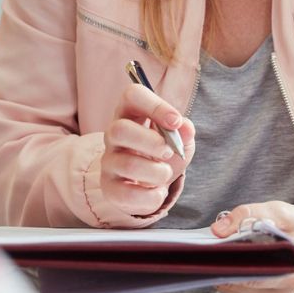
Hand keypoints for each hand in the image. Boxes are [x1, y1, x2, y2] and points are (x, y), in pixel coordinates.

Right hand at [100, 84, 194, 216]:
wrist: (151, 184)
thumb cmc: (163, 153)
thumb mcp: (179, 137)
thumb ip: (184, 130)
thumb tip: (185, 128)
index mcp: (130, 113)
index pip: (132, 96)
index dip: (156, 106)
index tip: (176, 121)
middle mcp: (113, 134)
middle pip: (120, 129)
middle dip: (151, 141)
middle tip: (169, 150)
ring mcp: (109, 161)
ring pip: (128, 164)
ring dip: (157, 172)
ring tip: (165, 173)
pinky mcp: (110, 188)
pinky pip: (127, 194)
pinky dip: (151, 196)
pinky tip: (157, 191)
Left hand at [211, 201, 293, 292]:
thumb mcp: (278, 211)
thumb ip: (248, 214)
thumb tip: (217, 230)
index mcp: (293, 273)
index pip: (251, 275)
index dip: (229, 261)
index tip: (214, 248)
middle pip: (240, 284)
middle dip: (224, 264)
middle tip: (215, 246)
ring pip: (235, 291)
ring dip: (226, 272)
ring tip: (227, 252)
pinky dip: (231, 280)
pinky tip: (234, 264)